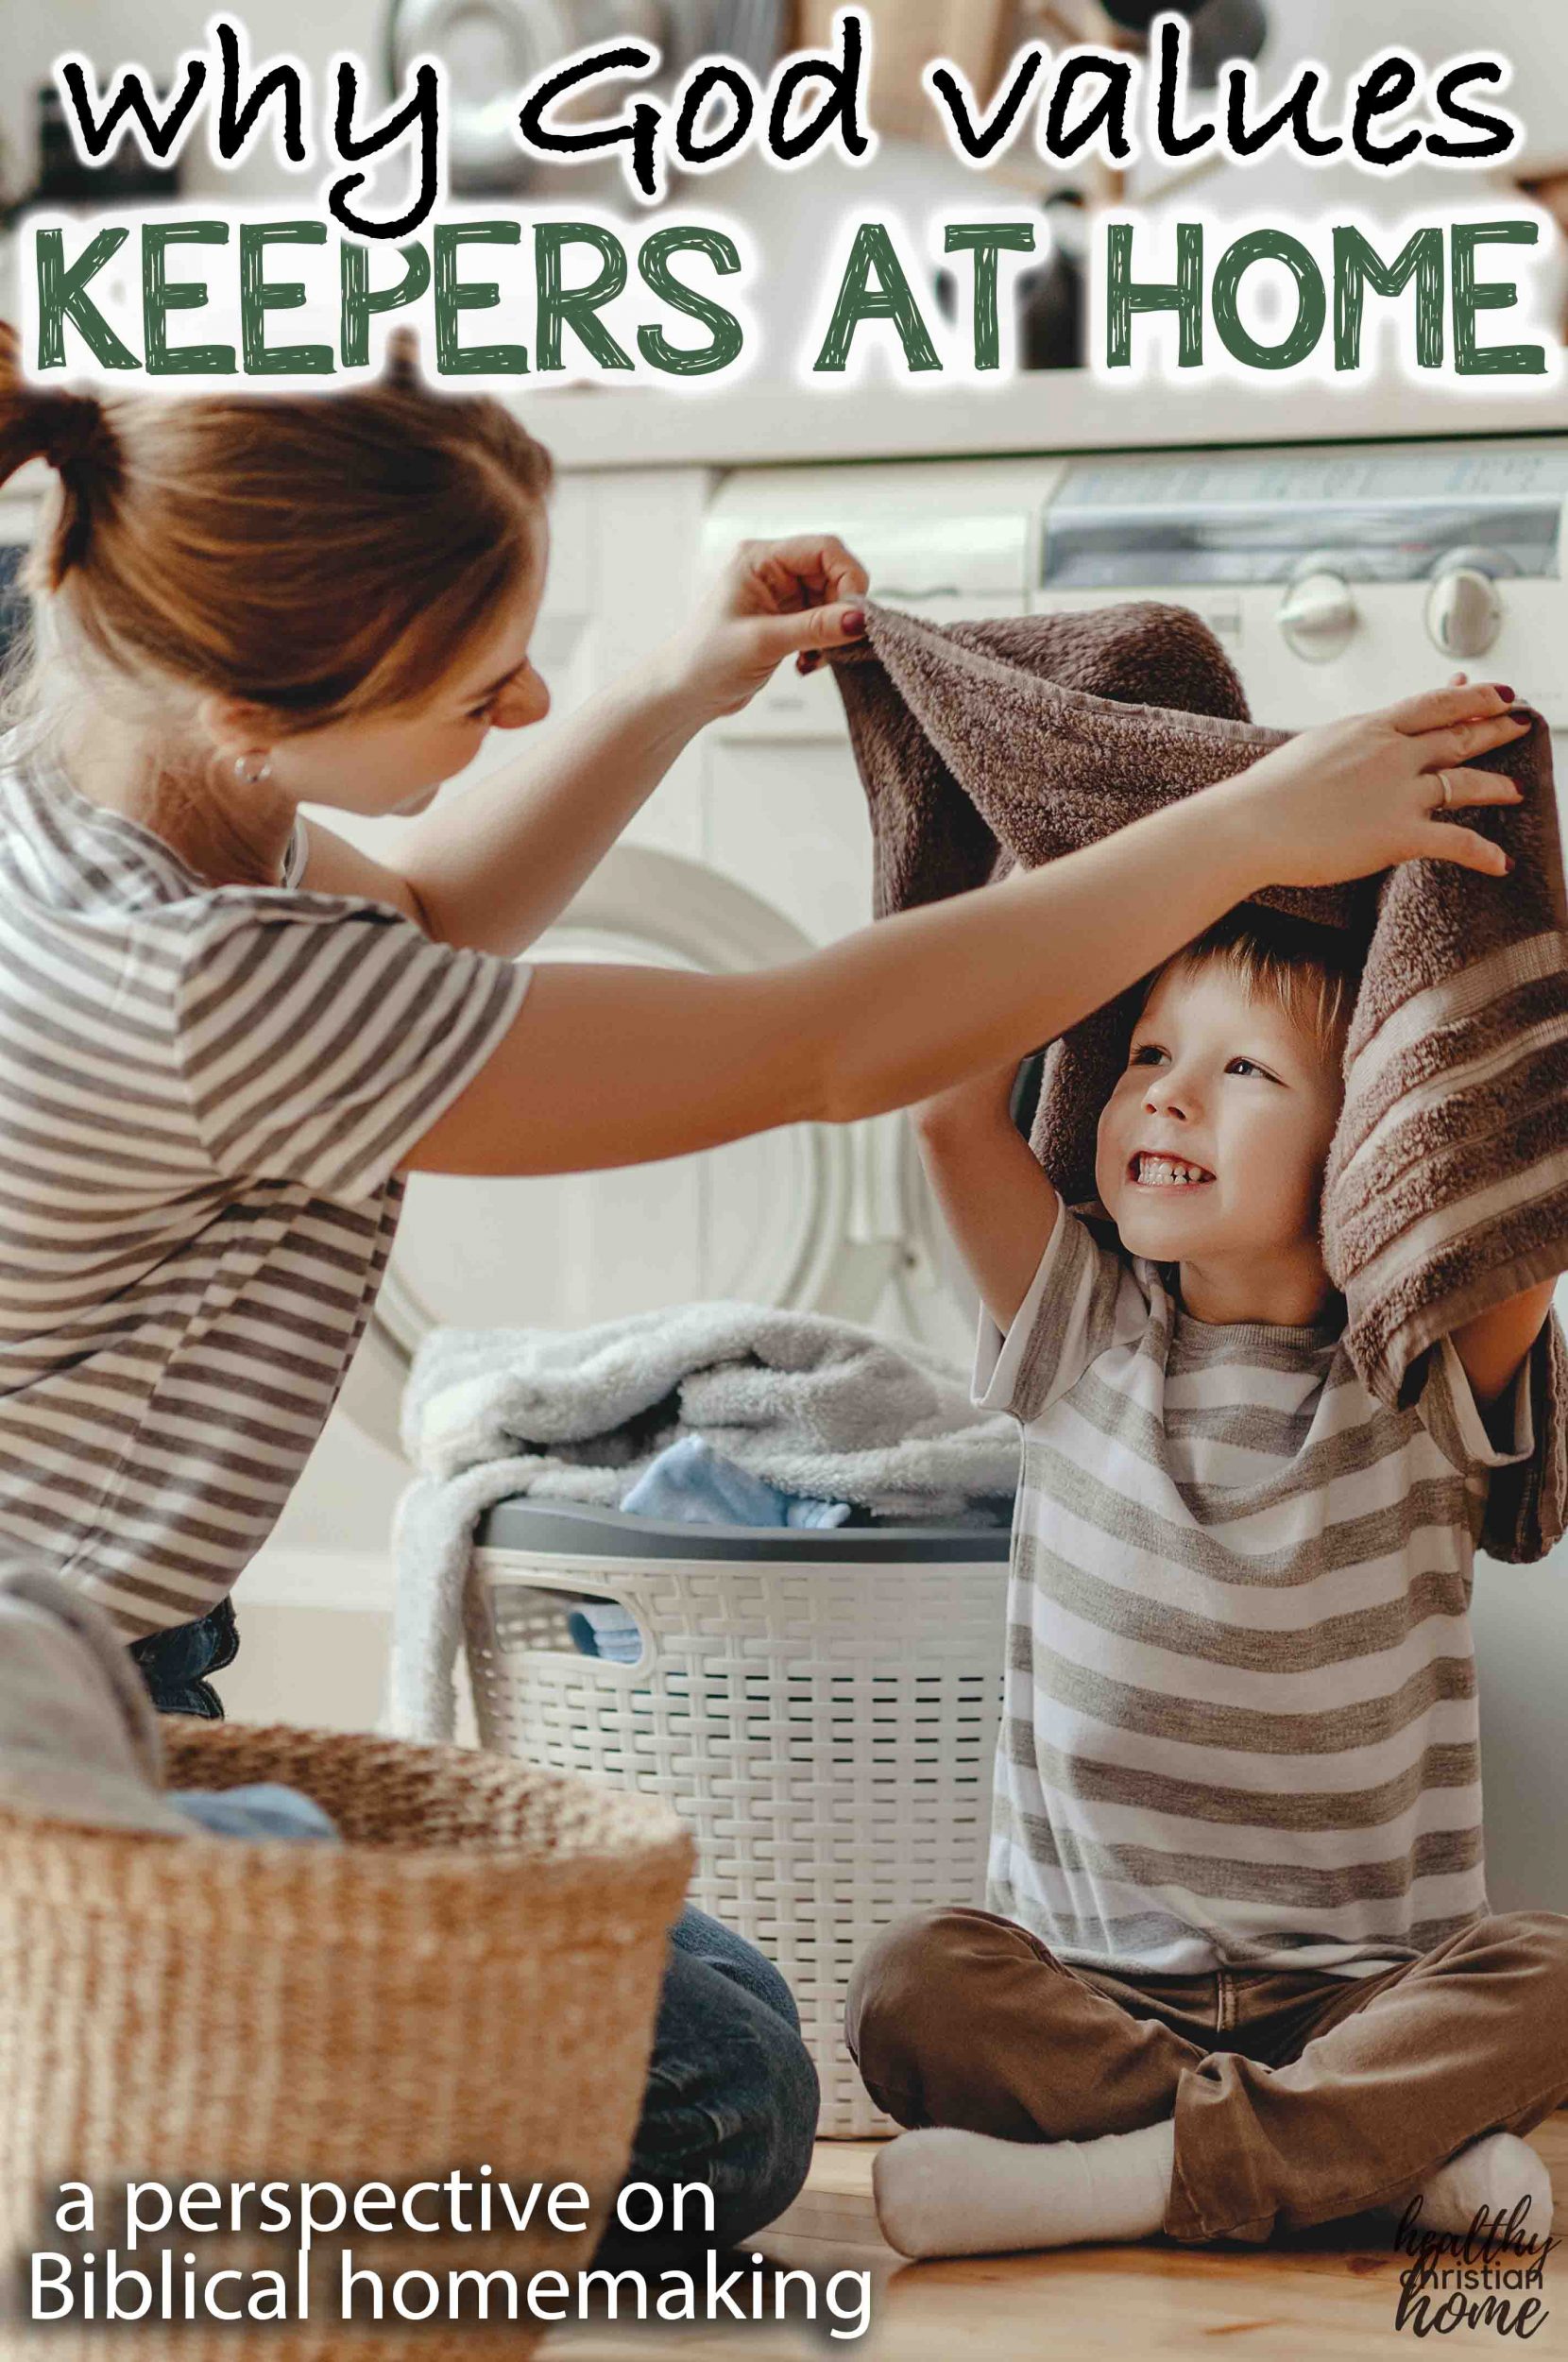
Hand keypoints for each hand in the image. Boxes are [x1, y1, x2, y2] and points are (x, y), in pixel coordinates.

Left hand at [659, 535, 869, 718]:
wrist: (684, 693)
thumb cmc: (706, 661)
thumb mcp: (763, 642)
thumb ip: (815, 628)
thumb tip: (860, 618)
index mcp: (759, 559)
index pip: (824, 549)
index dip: (848, 577)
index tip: (856, 615)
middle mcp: (773, 570)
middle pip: (833, 574)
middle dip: (842, 609)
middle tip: (838, 642)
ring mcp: (781, 595)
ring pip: (833, 601)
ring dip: (834, 632)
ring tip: (814, 658)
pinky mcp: (787, 620)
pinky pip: (825, 623)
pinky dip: (826, 644)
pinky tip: (807, 664)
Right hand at [1216, 681, 1528, 888]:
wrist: (1250, 825)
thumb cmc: (1266, 793)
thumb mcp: (1313, 747)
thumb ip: (1349, 742)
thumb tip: (1360, 739)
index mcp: (1369, 728)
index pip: (1433, 704)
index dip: (1470, 696)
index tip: (1494, 692)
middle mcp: (1392, 753)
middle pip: (1458, 735)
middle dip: (1495, 728)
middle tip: (1521, 723)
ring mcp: (1399, 793)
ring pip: (1466, 783)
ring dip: (1497, 786)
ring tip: (1516, 791)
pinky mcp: (1398, 834)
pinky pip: (1455, 842)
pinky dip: (1483, 853)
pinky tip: (1501, 864)